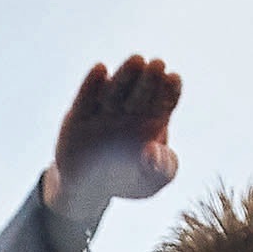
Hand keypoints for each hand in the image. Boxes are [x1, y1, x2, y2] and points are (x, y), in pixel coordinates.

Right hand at [44, 56, 180, 215]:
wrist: (89, 190)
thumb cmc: (128, 182)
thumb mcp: (151, 182)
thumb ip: (161, 168)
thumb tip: (154, 151)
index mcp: (153, 120)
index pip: (164, 100)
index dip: (169, 89)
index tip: (173, 78)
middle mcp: (129, 110)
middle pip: (141, 91)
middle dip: (150, 78)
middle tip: (157, 64)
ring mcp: (103, 110)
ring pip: (115, 89)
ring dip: (125, 75)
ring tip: (136, 61)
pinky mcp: (79, 115)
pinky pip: (85, 98)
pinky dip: (91, 84)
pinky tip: (100, 70)